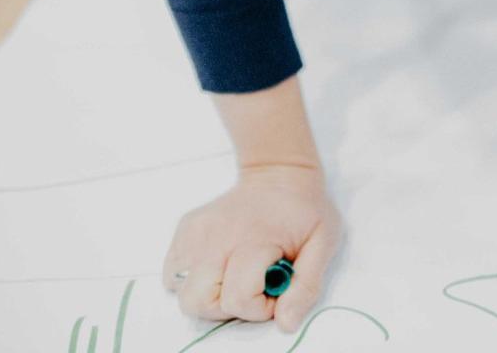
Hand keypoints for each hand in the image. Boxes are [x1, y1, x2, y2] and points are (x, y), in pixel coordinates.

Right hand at [162, 162, 341, 332]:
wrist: (281, 173)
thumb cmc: (304, 210)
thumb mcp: (323, 243)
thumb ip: (306, 286)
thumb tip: (286, 324)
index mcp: (254, 240)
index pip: (239, 299)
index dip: (260, 305)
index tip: (275, 285)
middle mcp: (217, 236)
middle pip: (199, 302)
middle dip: (226, 305)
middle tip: (251, 283)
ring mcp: (196, 231)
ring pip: (182, 292)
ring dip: (207, 294)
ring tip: (234, 273)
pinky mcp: (185, 229)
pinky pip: (173, 273)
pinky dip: (192, 278)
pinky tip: (220, 262)